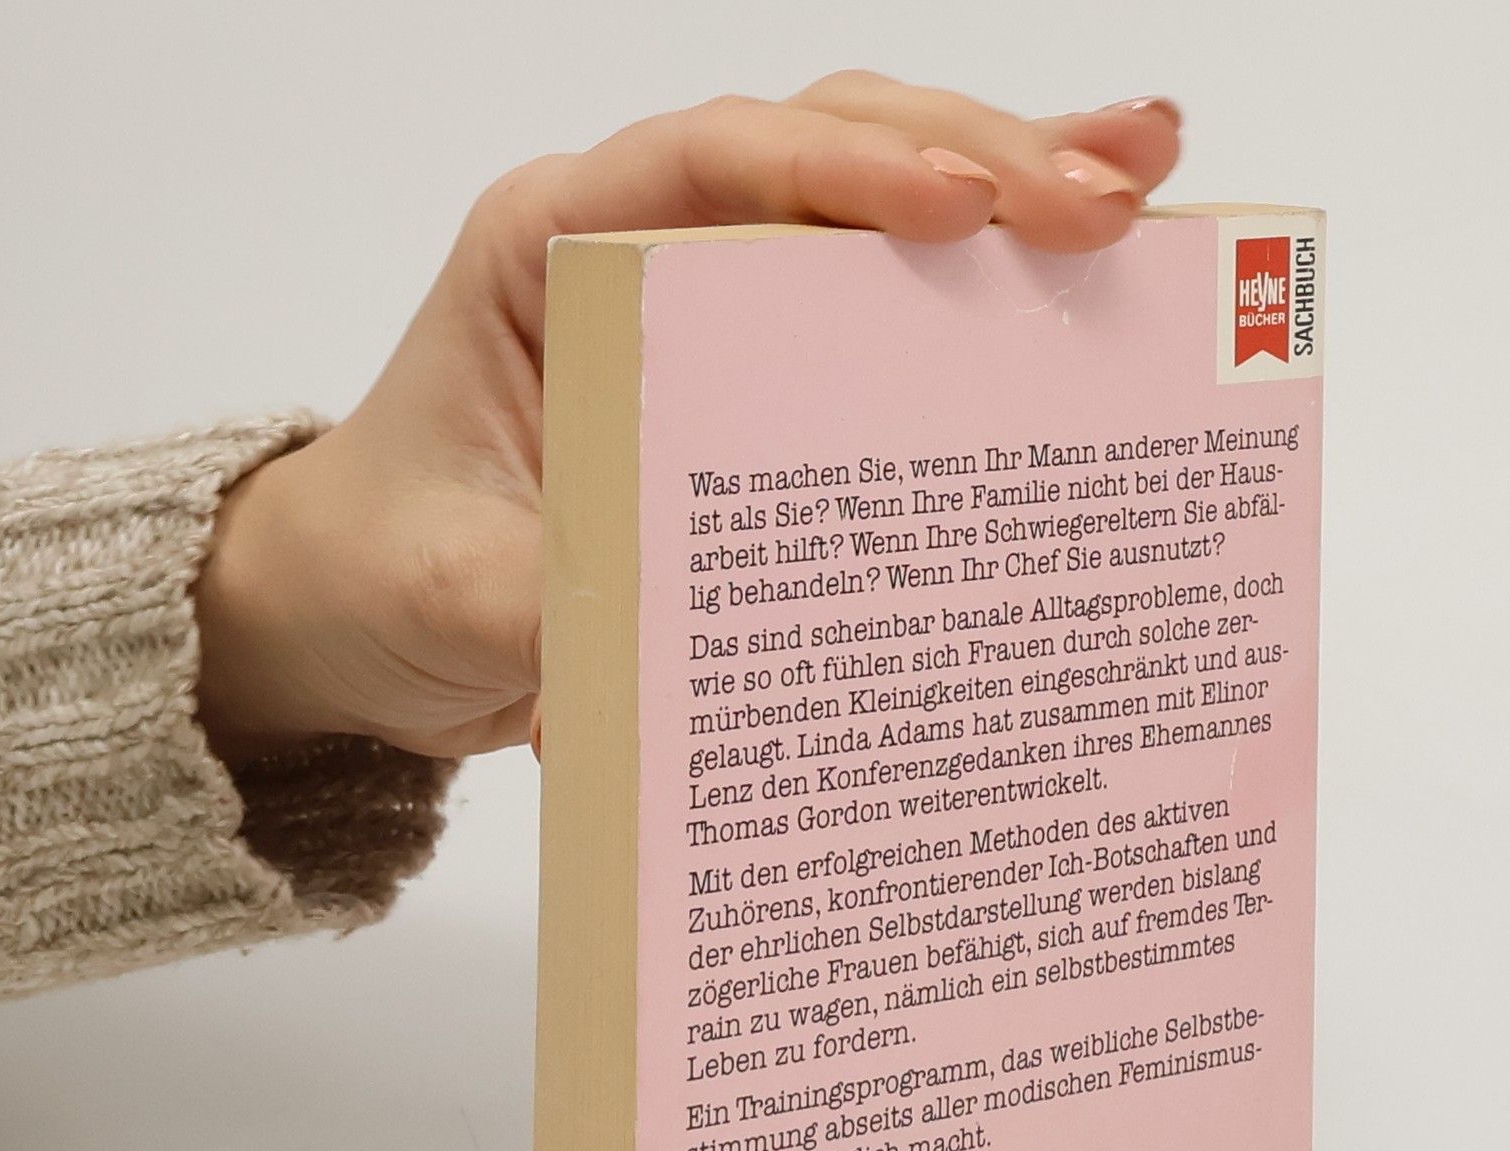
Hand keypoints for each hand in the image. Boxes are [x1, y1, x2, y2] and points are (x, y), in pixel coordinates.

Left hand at [194, 72, 1183, 763]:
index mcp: (553, 252)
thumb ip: (557, 602)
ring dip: (1014, 192)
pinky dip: (985, 296)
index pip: (712, 164)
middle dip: (982, 156)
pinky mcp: (761, 376)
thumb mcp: (451, 595)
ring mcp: (715, 304)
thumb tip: (691, 638)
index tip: (962, 208)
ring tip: (1145, 195)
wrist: (364, 608)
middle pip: (830, 152)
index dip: (844, 171)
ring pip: (879, 205)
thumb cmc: (389, 569)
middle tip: (1117, 192)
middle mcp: (646, 247)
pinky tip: (1084, 279)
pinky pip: (882, 311)